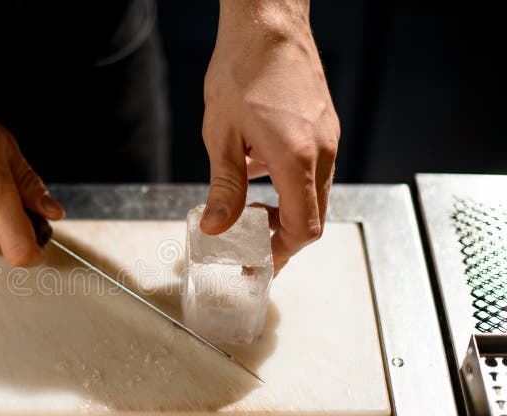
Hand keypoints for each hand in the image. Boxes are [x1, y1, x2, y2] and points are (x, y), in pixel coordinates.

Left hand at [200, 0, 339, 273]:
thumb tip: (215, 227)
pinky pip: (316, 169)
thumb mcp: (221, 136)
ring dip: (288, 210)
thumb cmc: (242, 70)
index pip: (303, 228)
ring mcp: (328, 137)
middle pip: (314, 216)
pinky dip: (293, 185)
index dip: (281, 253)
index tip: (259, 263)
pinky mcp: (326, 125)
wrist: (267, 23)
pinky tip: (262, 173)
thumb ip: (223, 188)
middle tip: (252, 245)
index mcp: (296, 158)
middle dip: (283, 237)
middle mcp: (322, 151)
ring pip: (316, 194)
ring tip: (252, 211)